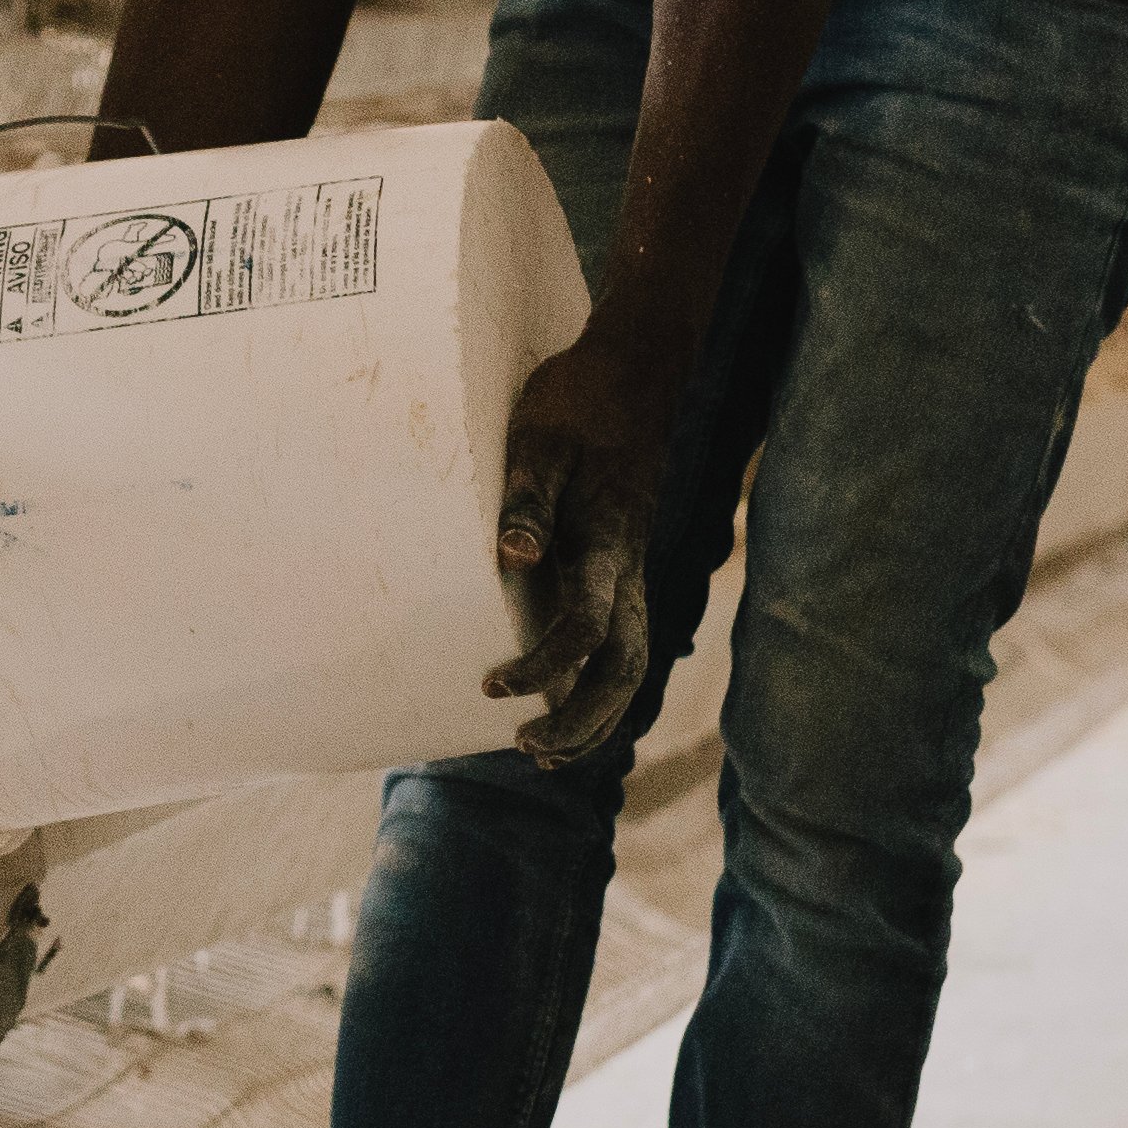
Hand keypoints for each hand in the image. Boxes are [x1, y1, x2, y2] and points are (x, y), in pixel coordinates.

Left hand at [486, 333, 673, 766]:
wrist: (635, 373)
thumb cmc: (578, 402)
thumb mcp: (540, 440)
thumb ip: (529, 501)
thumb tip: (514, 556)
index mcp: (610, 544)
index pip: (585, 627)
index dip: (542, 665)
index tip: (491, 688)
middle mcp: (631, 569)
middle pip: (624, 670)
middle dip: (581, 721)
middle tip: (525, 748)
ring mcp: (635, 572)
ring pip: (632, 666)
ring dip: (595, 716)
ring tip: (545, 754)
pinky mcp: (628, 569)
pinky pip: (625, 644)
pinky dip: (602, 688)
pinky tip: (568, 709)